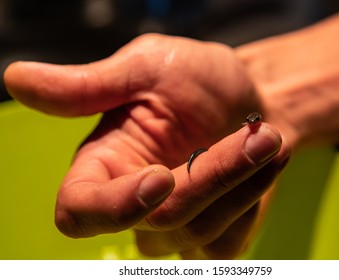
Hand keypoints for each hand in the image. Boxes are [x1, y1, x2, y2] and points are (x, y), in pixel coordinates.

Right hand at [4, 34, 288, 258]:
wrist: (254, 99)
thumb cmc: (199, 79)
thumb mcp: (147, 69)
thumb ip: (89, 86)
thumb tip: (14, 80)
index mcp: (105, 164)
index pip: (80, 212)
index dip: (114, 207)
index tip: (161, 177)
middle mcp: (133, 202)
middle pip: (158, 220)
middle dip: (214, 176)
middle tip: (258, 134)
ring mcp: (174, 226)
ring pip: (198, 231)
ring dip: (242, 181)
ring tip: (266, 138)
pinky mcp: (211, 238)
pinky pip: (228, 241)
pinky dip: (254, 198)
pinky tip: (264, 165)